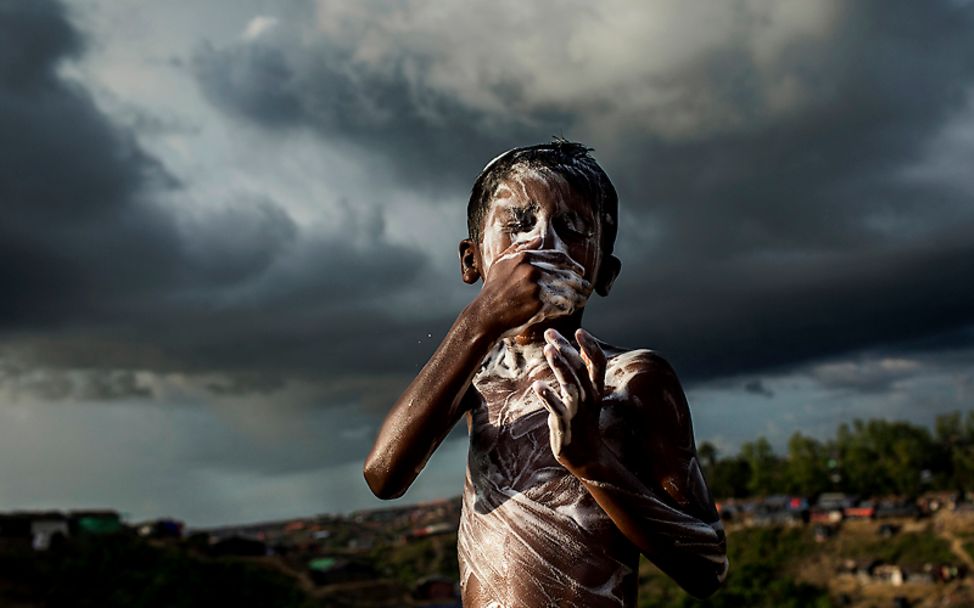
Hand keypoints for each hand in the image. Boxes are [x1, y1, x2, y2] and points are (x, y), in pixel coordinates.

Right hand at [472, 238, 591, 338]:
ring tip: (582, 299)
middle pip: (565, 274)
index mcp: (525, 257)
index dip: (573, 264)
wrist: (486, 315)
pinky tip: (572, 309)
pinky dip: (568, 307)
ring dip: (577, 296)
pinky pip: (560, 304)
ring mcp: (535, 287)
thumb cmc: (492, 290)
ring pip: (565, 290)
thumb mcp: (501, 263)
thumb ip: (519, 248)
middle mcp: (531, 270)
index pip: (558, 257)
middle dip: (579, 282)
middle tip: (587, 287)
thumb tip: (538, 238)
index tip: (581, 271)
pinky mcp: (538, 305)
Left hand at [533, 328, 606, 468]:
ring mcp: (577, 412)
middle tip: (550, 333)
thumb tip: (573, 351)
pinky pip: (557, 409)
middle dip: (566, 349)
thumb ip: (580, 376)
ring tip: (548, 350)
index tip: (579, 330)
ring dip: (560, 367)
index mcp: (595, 390)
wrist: (588, 459)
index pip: (598, 363)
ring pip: (571, 385)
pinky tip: (538, 386)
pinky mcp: (565, 426)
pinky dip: (548, 397)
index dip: (591, 346)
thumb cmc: (584, 424)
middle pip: (580, 369)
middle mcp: (588, 398)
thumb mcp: (586, 398)